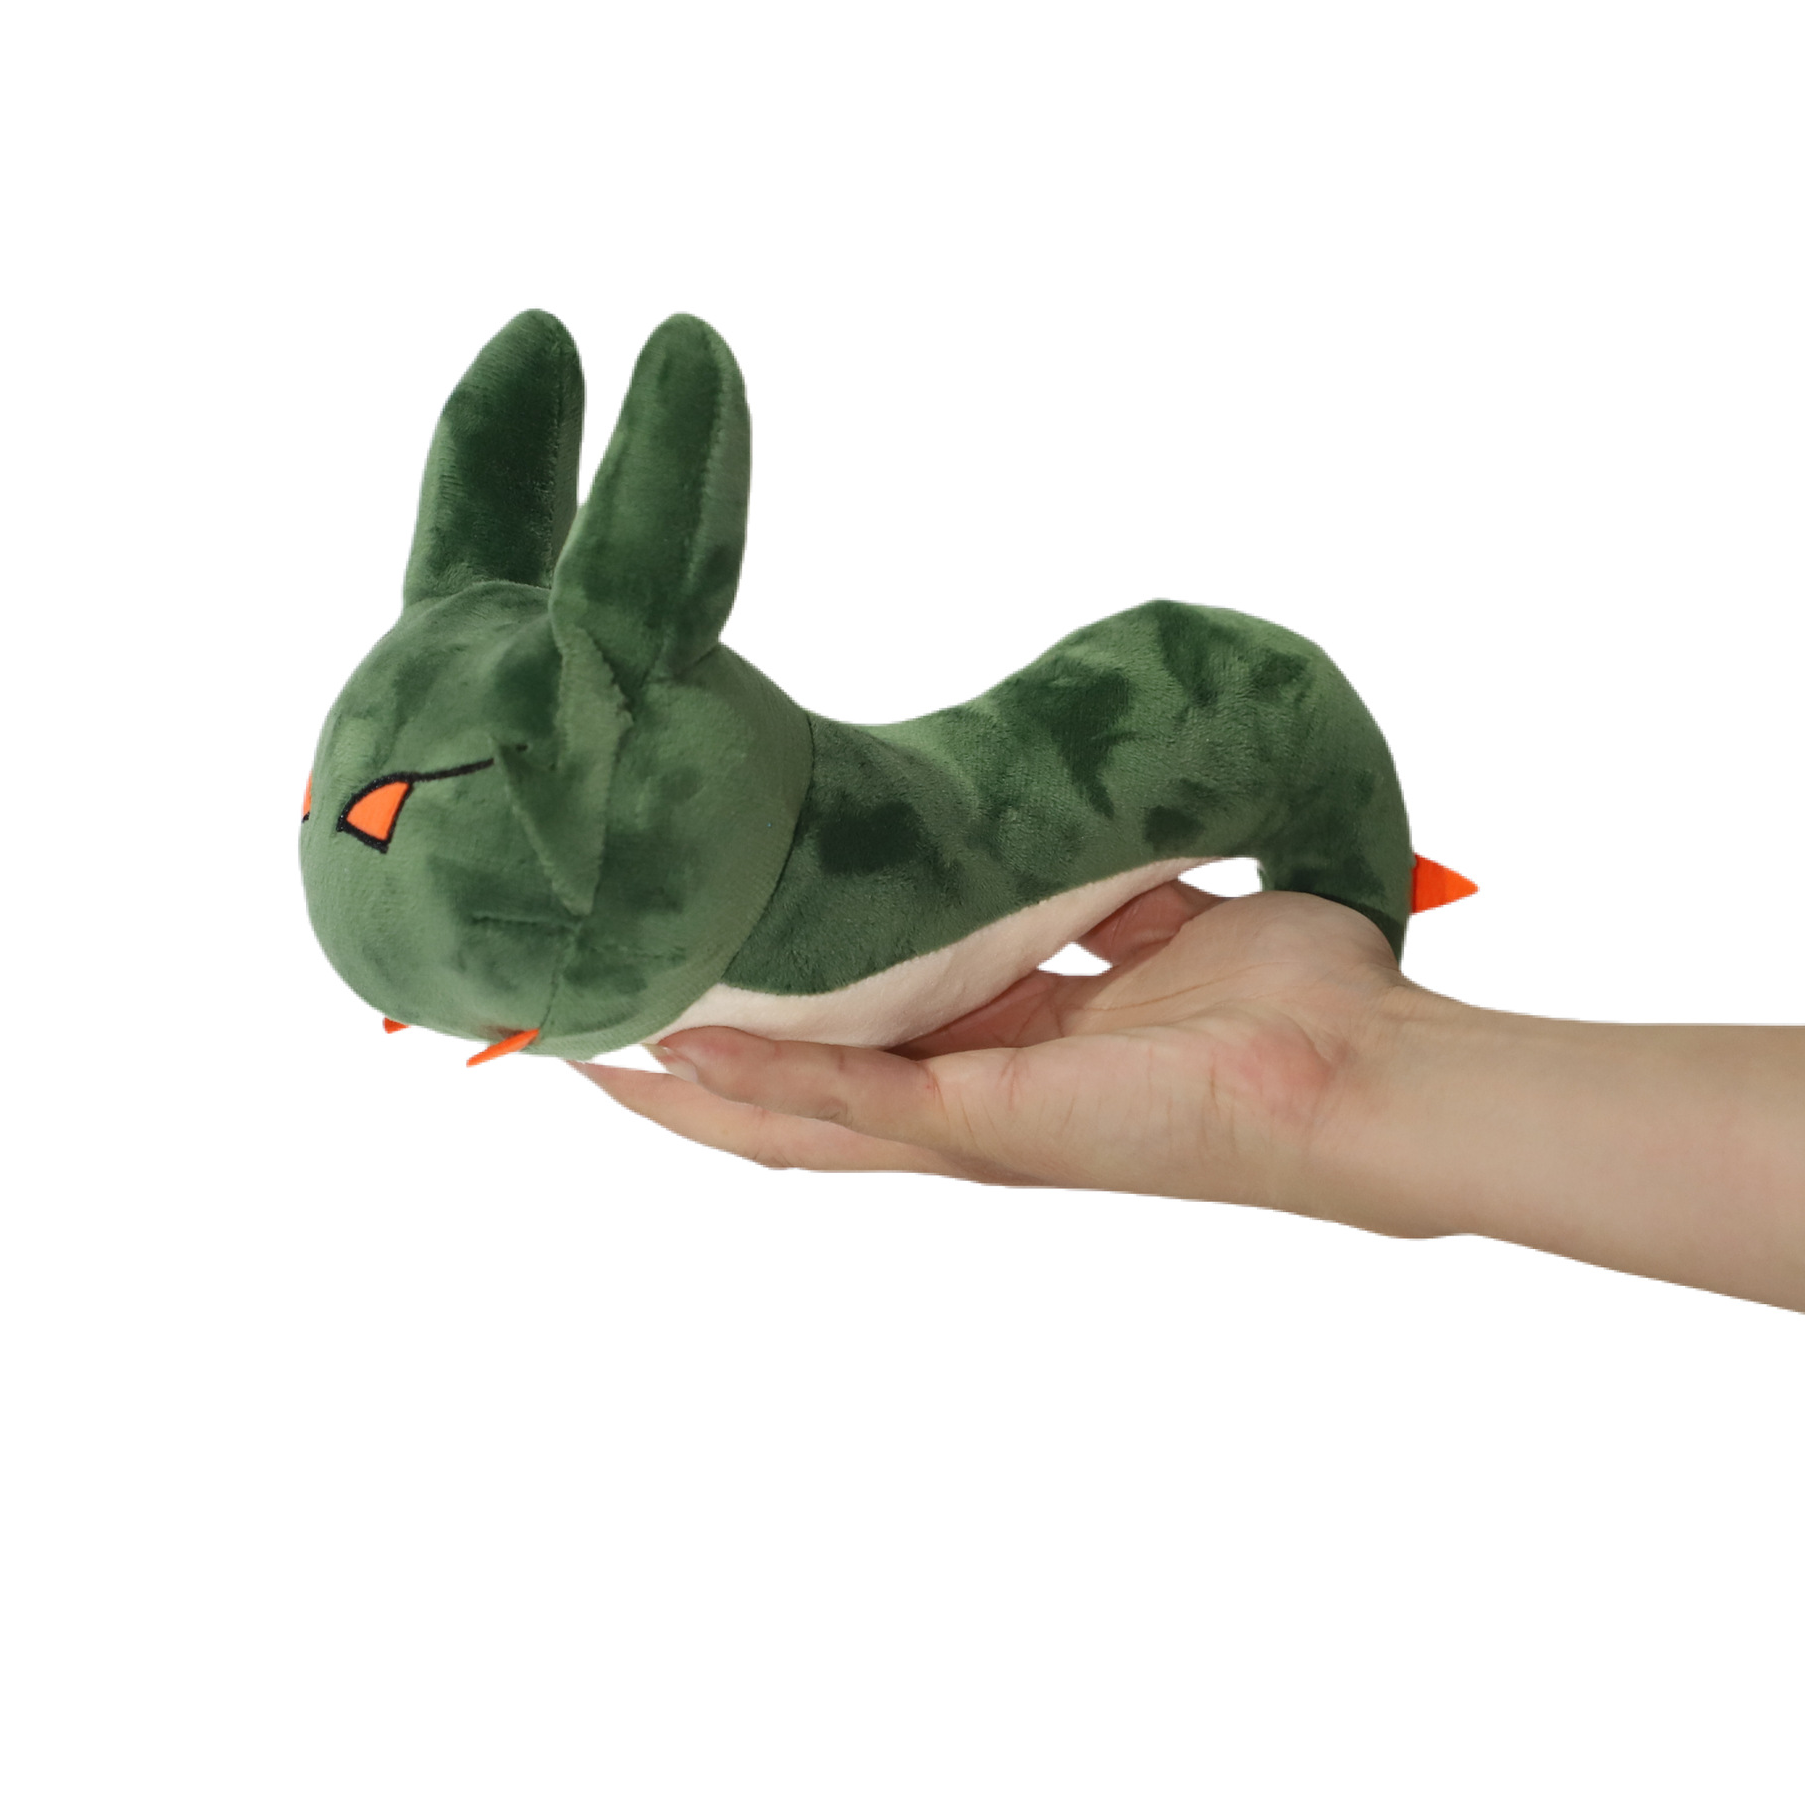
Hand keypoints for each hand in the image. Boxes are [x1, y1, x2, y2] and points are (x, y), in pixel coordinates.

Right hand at [571, 879, 1444, 1237]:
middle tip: (603, 1030)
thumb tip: (1076, 834)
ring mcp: (973, 1126)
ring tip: (592, 1057)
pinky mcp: (986, 1126)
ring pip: (794, 1123)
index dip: (790, 1011)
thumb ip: (1111, 890)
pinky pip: (844, 1105)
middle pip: (807, 1100)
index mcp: (1018, 1053)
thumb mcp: (1175, 918)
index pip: (873, 1038)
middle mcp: (978, 1102)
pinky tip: (673, 1051)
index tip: (714, 966)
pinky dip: (758, 1079)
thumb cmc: (1299, 1007)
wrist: (1369, 1076)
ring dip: (692, 1090)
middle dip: (704, 1071)